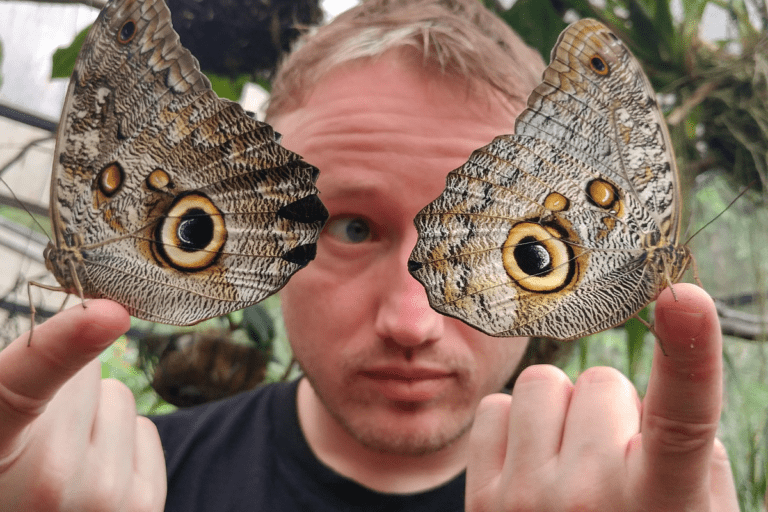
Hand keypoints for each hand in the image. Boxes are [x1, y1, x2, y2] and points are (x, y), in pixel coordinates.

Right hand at [0, 300, 165, 511]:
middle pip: (84, 375)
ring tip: (62, 464)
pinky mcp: (143, 503)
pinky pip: (144, 425)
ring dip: (95, 418)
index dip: (64, 343)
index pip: (26, 383)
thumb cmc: (4, 470)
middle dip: (65, 393)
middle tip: (37, 442)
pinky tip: (91, 477)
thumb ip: (29, 369)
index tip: (108, 311)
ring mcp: (102, 498)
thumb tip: (101, 316)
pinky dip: (122, 441)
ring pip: (118, 397)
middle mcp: (48, 483)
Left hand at [466, 283, 737, 510]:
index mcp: (662, 506)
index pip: (681, 420)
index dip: (689, 355)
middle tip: (617, 460)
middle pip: (604, 382)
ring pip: (547, 383)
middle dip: (615, 411)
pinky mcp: (481, 496)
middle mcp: (589, 500)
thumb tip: (651, 384)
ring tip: (574, 460)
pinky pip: (498, 407)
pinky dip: (519, 425)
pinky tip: (534, 464)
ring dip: (566, 412)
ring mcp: (526, 499)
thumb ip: (688, 450)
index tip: (686, 296)